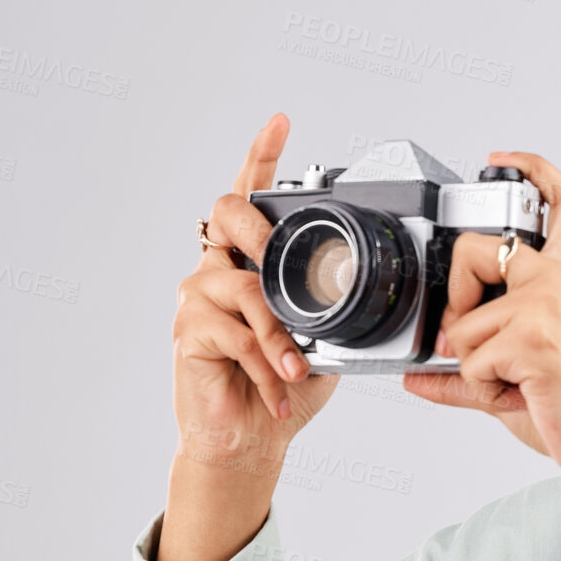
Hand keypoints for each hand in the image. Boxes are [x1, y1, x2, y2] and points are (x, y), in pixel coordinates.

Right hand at [174, 113, 339, 481]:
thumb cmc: (285, 385)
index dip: (262, 157)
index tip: (280, 122)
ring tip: (300, 368)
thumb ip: (333, 307)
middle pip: (228, 215)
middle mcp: (218, 268)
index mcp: (251, 262)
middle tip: (285, 260)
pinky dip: (269, 365)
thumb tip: (372, 290)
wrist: (252, 438)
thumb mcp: (325, 340)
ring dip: (282, 335)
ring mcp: (198, 296)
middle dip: (263, 233)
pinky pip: (238, 335)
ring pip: (246, 289)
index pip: (251, 197)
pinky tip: (281, 389)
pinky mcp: (188, 330)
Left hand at [402, 151, 560, 490]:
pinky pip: (469, 360)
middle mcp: (560, 282)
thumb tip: (414, 375)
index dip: (533, 169)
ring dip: (474, 366)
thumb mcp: (517, 379)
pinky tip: (519, 393)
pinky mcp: (534, 337)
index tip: (501, 159)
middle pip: (476, 250)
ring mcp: (547, 305)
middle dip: (455, 300)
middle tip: (476, 339)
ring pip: (463, 323)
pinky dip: (482, 388)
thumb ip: (467, 369)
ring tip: (516, 383)